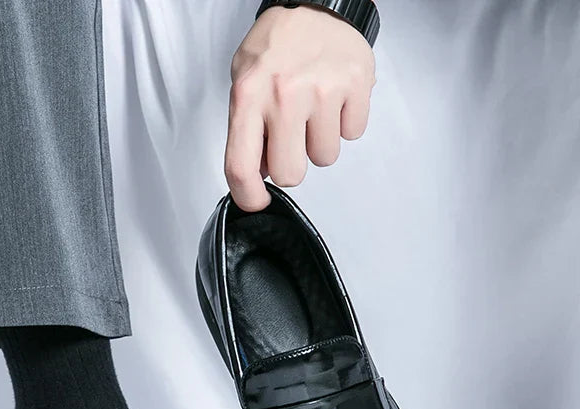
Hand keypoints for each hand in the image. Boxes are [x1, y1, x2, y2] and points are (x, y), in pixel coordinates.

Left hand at [225, 6, 376, 210]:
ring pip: (324, 158)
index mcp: (248, 96)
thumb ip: (247, 132)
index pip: (241, 166)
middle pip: (290, 174)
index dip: (248, 196)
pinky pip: (352, 134)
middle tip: (291, 139)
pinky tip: (334, 99)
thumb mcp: (245, 84)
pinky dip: (344, 123)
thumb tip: (261, 173)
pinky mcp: (355, 84)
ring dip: (319, 142)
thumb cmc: (276, 48)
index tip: (256, 201)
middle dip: (291, 165)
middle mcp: (284, 94)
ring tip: (314, 109)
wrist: (315, 3)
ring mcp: (322, 90)